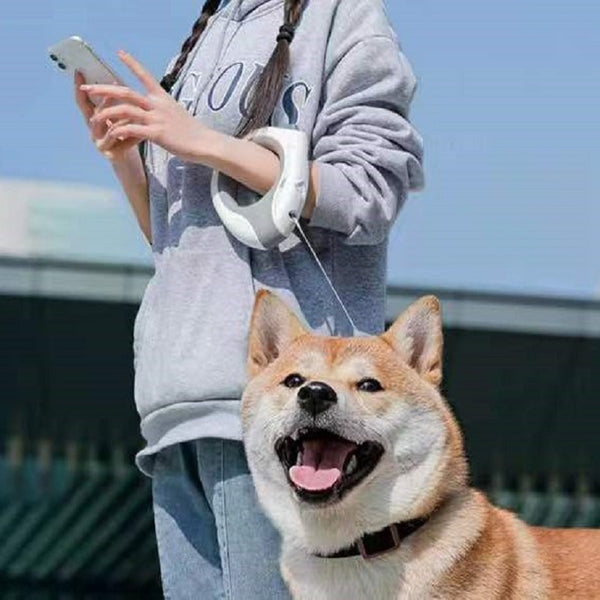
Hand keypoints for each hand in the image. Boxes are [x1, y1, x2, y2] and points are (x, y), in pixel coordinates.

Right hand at [74, 71, 140, 161]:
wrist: (130, 163)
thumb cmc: (125, 137)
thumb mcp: (121, 118)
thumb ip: (117, 104)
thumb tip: (116, 81)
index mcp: (94, 119)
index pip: (83, 101)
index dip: (79, 87)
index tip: (78, 71)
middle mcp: (93, 130)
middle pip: (93, 113)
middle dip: (102, 102)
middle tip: (111, 92)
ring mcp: (99, 142)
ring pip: (106, 125)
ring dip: (117, 116)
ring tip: (129, 109)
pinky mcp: (109, 152)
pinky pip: (117, 139)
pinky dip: (128, 131)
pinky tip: (138, 128)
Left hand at [82, 51, 215, 162]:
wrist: (205, 143)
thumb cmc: (192, 132)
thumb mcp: (177, 114)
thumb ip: (163, 109)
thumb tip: (156, 109)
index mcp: (162, 98)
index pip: (145, 75)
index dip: (131, 64)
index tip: (119, 53)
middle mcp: (157, 104)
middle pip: (125, 91)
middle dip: (103, 89)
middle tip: (88, 88)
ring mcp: (156, 118)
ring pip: (124, 110)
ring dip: (106, 114)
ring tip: (94, 119)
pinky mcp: (156, 133)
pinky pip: (131, 129)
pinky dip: (119, 132)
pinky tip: (112, 135)